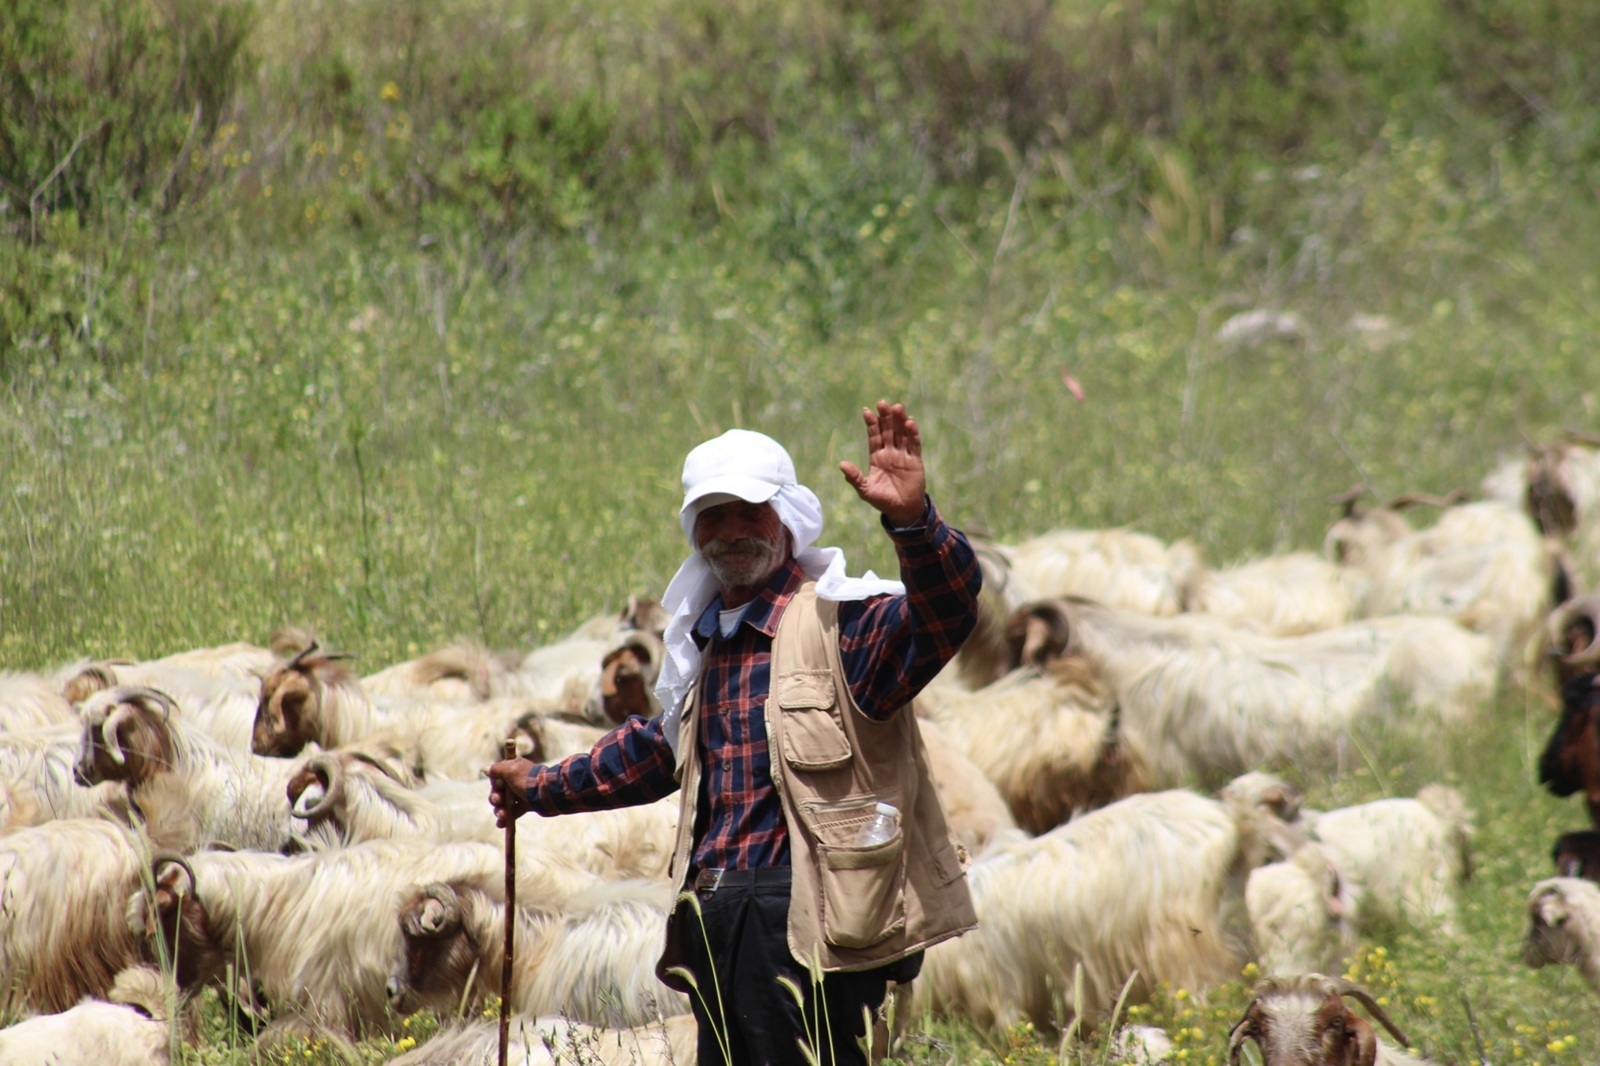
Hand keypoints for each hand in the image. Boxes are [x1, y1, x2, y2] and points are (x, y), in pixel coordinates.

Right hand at [486, 757, 535, 828]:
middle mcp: (516, 780)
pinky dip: (506, 819)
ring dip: (500, 810)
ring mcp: (520, 793)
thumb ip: (497, 769)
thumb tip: (486, 769)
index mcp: (513, 768)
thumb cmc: (527, 780)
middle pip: (498, 791)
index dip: (495, 784)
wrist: (547, 793)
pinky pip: (512, 812)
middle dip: (495, 798)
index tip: (498, 787)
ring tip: (502, 816)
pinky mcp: (525, 805)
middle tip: (498, 801)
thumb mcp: (510, 770)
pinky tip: (501, 825)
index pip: (497, 777)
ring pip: (504, 804)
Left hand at [839, 400, 926, 527]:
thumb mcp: (865, 490)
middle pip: (888, 431)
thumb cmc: (882, 501)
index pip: (874, 436)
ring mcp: (903, 455)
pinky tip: (910, 423)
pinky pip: (914, 444)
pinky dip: (912, 433)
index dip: (871, 424)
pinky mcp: (915, 460)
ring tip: (898, 408)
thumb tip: (841, 464)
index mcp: (877, 457)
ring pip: (902, 434)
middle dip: (885, 417)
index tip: (866, 410)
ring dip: (900, 421)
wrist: (902, 511)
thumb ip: (854, 477)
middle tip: (882, 403)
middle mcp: (890, 453)